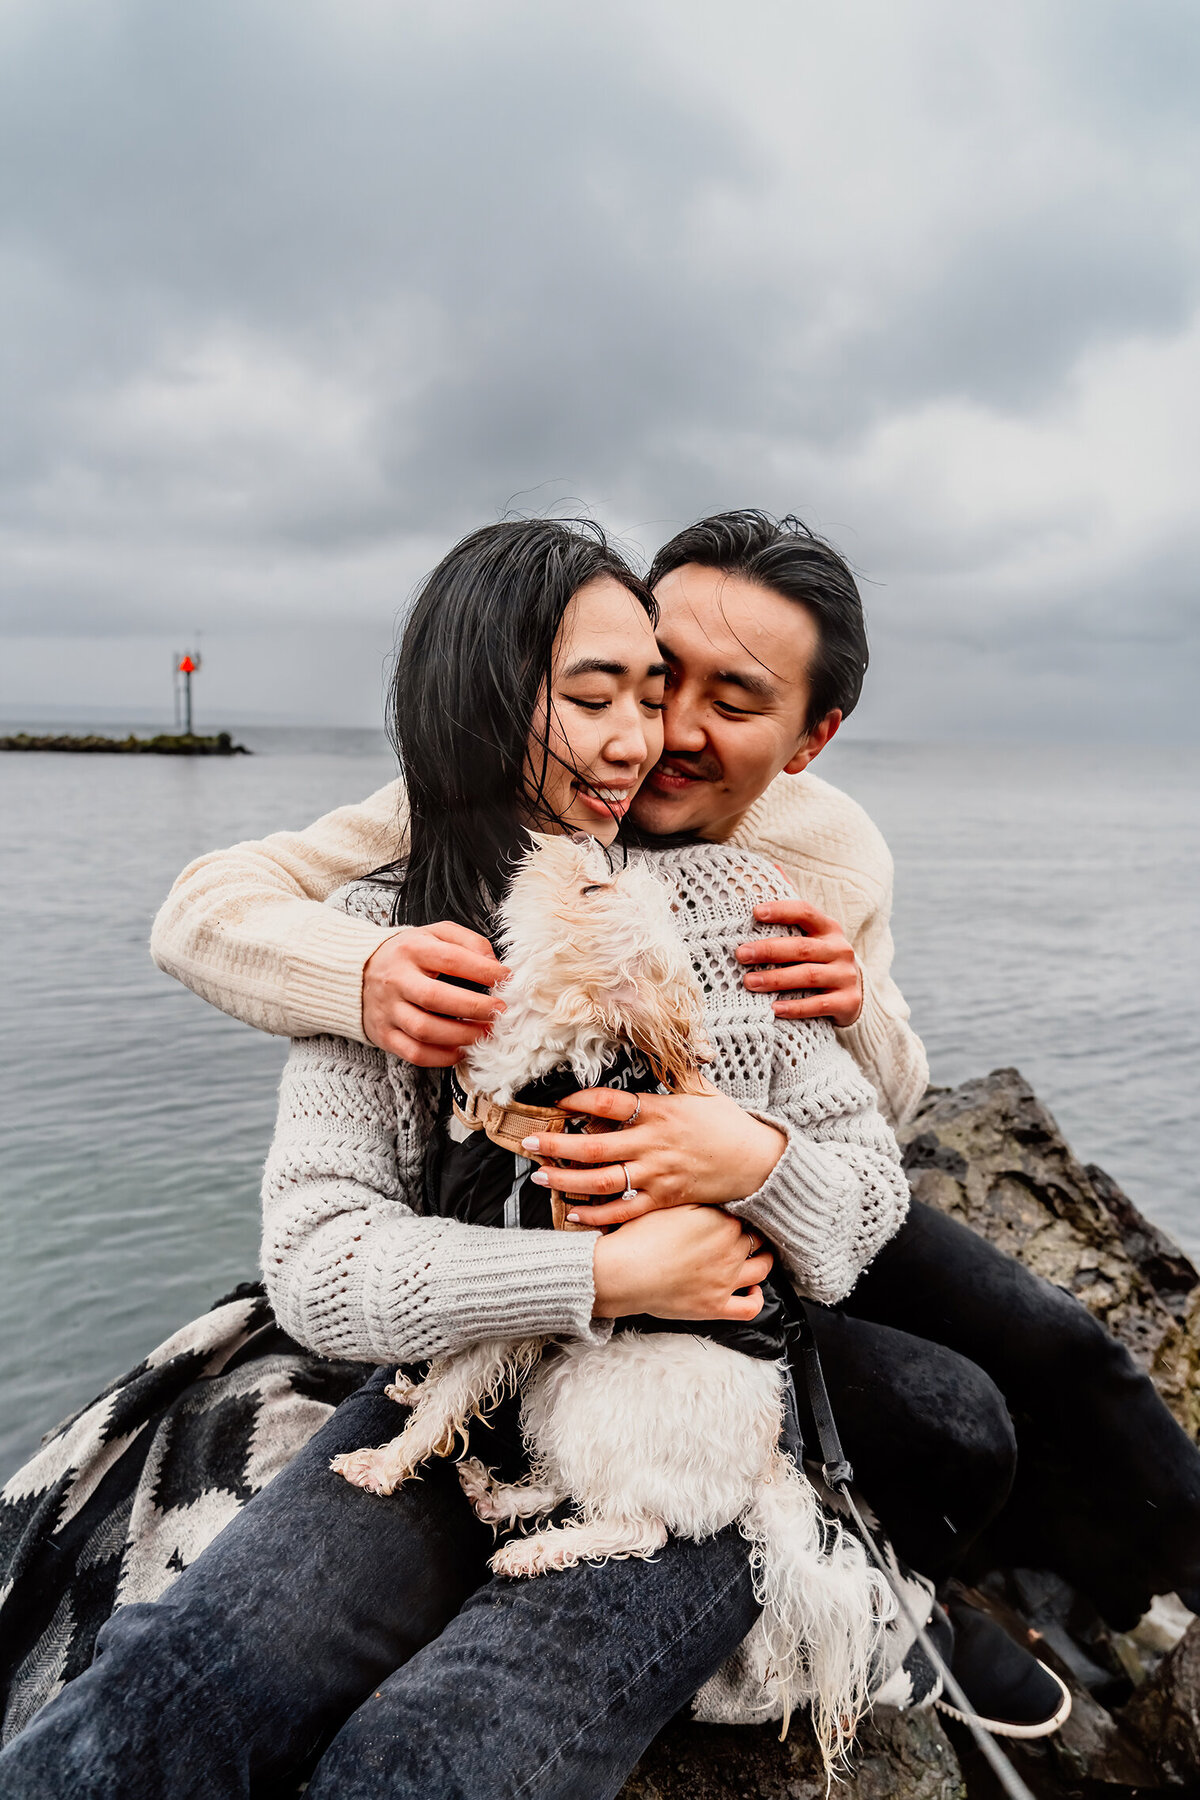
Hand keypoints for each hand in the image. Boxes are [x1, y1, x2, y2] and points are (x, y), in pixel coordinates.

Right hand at [362, 924, 508, 1066]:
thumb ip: (468, 941)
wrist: (358, 972)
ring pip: (424, 1029)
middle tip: (500, 1011)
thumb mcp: (435, 934)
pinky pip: (415, 1053)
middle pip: (435, 997)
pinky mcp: (385, 1035)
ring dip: (462, 1035)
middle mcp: (396, 980)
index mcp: (411, 950)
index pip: (451, 959)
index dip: (483, 970)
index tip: (506, 978)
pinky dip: (443, 1056)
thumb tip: (493, 963)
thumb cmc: (408, 954)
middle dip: (474, 1007)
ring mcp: (388, 1010)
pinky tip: (463, 1049)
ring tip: (486, 1032)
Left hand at [521, 1087, 786, 1226]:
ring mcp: (657, 1173)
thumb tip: (665, 1039)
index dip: (578, 1100)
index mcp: (659, 1110)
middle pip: (594, 1145)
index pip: (609, 1102)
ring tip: (540, 1175)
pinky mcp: (665, 1199)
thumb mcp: (702, 1089)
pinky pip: (624, 1210)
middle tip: (529, 1141)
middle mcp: (653, 1142)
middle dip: (556, 1143)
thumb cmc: (728, 1124)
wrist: (759, 1163)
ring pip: (602, 1180)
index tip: (559, 1102)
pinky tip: (574, 1213)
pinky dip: (597, 1215)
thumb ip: (676, 1068)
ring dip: (566, 1179)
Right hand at [592, 1206, 773, 1320]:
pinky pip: (749, 1307)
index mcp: (722, 1221)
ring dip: (764, 1259)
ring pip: (762, 1268)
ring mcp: (726, 1280)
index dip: (739, 1210)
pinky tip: (752, 1290)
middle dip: (749, 1233)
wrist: (622, 1272)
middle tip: (739, 1230)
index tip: (733, 1211)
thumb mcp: (669, 1204)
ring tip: (757, 1254)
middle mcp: (731, 1249)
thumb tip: (720, 1194)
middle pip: (753, 1237)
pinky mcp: (716, 1306)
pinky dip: (756, 1298)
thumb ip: (699, 1198)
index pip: (745, 1211)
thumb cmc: (640, 1236)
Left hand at [736, 898, 862, 1025]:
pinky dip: (796, 1007)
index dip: (781, 910)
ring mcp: (845, 976)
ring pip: (808, 976)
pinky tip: (774, 1009)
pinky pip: (819, 1005)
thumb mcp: (813, 934)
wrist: (854, 994)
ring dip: (776, 979)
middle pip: (802, 947)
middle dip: (769, 950)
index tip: (755, 912)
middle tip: (741, 954)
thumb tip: (773, 868)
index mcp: (828, 928)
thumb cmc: (821, 959)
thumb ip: (792, 909)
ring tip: (749, 982)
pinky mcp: (848, 1002)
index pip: (805, 912)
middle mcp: (840, 949)